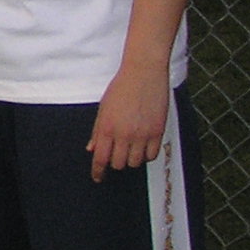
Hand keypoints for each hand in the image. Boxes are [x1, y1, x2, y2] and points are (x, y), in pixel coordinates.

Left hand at [88, 65, 169, 179]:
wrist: (143, 72)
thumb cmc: (121, 87)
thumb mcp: (104, 108)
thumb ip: (98, 131)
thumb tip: (92, 149)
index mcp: (107, 128)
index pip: (101, 159)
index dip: (98, 172)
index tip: (98, 178)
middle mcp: (124, 134)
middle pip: (118, 164)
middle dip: (115, 162)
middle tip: (117, 153)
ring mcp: (142, 134)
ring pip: (135, 162)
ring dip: (131, 158)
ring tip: (131, 147)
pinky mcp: (158, 131)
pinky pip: (152, 155)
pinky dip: (147, 155)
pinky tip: (144, 146)